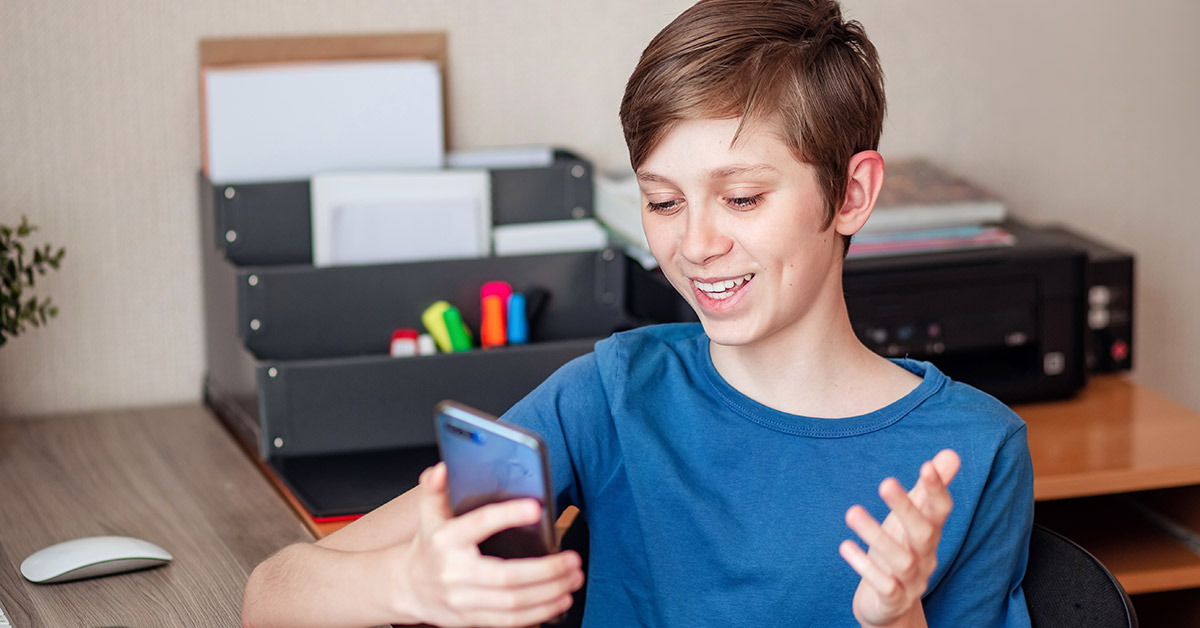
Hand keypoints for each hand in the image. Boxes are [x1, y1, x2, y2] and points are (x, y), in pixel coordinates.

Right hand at [392, 463, 583, 627]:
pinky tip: (559, 601)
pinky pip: (510, 621)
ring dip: (549, 593)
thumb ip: (436, 490)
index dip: (507, 516)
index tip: (536, 508)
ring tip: (573, 579)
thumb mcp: (429, 515)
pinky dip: (538, 614)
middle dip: (545, 570)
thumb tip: (442, 469)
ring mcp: (464, 600)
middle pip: (506, 576)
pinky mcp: (472, 619)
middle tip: (572, 559)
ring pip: (513, 603)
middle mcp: (455, 572)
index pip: (479, 525)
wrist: (407, 587)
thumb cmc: (429, 546)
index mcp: (447, 540)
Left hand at [839, 449, 960, 627]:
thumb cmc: (900, 552)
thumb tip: (951, 453)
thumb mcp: (912, 520)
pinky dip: (865, 567)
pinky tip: (845, 546)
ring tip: (851, 512)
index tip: (927, 465)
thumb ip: (928, 491)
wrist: (891, 607)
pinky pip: (883, 585)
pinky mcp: (893, 600)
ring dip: (877, 536)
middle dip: (907, 508)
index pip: (940, 511)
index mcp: (930, 534)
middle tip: (886, 482)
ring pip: (901, 560)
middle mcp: (925, 557)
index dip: (936, 490)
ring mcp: (911, 581)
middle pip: (924, 533)